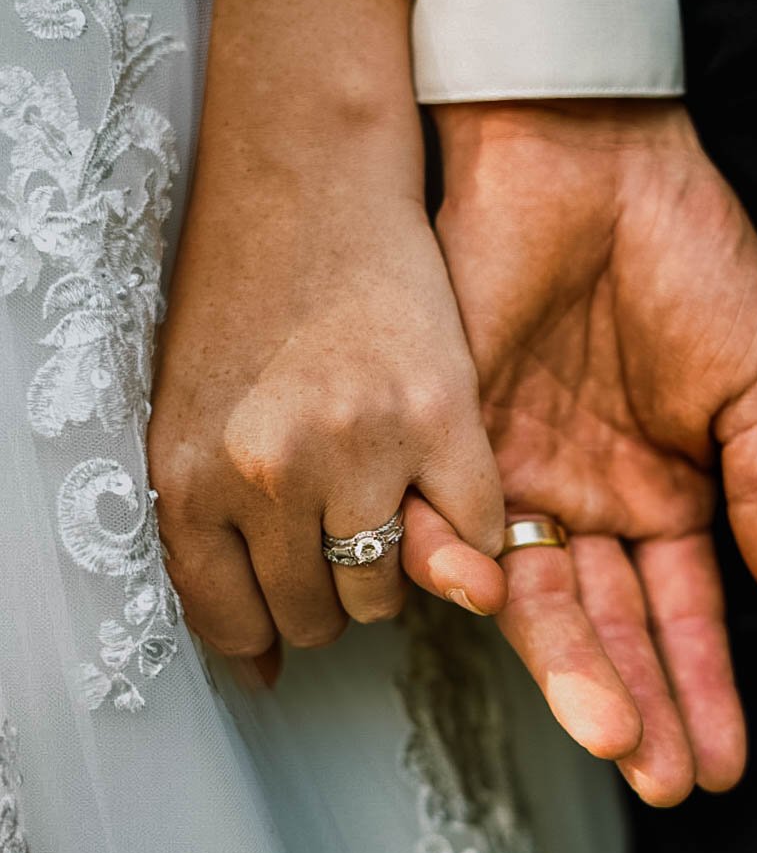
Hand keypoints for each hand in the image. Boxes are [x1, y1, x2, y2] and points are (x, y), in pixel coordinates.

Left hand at [149, 122, 506, 663]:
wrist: (306, 182)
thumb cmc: (241, 300)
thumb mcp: (187, 419)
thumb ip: (209, 538)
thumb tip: (261, 670)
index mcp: (188, 475)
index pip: (229, 622)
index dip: (260, 631)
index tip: (281, 612)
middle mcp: (269, 472)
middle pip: (313, 618)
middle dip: (324, 592)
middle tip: (333, 532)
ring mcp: (360, 448)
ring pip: (386, 592)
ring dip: (389, 568)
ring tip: (380, 499)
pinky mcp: (442, 419)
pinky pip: (475, 538)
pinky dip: (468, 535)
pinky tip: (441, 489)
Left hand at [434, 99, 756, 803]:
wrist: (585, 155)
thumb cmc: (683, 252)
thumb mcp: (754, 374)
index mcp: (667, 497)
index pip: (684, 615)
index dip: (702, 687)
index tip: (717, 760)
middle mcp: (591, 506)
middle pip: (611, 628)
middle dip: (639, 704)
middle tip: (660, 775)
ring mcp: (522, 482)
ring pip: (542, 603)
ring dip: (573, 670)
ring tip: (610, 734)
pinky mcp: (456, 448)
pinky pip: (458, 529)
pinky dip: (470, 567)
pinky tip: (502, 605)